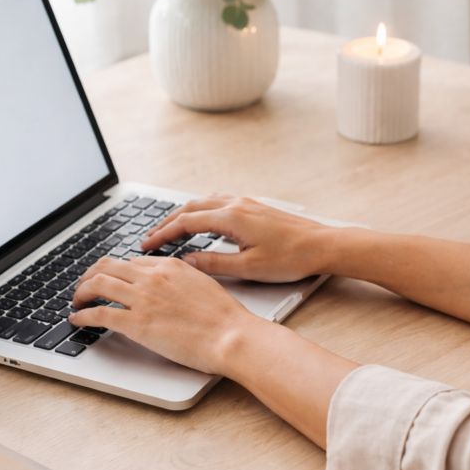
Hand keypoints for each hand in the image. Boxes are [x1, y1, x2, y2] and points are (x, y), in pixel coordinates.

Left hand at [69, 255, 264, 375]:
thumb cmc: (225, 318)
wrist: (231, 336)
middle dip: (90, 276)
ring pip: (97, 284)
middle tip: (85, 288)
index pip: (131, 262)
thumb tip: (174, 286)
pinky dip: (83, 316)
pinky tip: (77, 320)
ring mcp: (143, 299)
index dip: (116, 271)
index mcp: (170, 266)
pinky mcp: (136, 323)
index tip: (110, 280)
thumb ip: (183, 280)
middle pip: (107, 266)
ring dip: (81, 293)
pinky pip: (99, 313)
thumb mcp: (204, 285)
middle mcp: (153, 277)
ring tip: (77, 302)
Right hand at [141, 195, 335, 281]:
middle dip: (167, 222)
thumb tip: (187, 261)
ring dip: (184, 214)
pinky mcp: (255, 206)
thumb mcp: (249, 268)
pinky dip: (202, 209)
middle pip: (191, 208)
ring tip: (170, 228)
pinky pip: (219, 202)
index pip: (186, 223)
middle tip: (149, 237)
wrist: (323, 245)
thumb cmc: (292, 258)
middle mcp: (237, 204)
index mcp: (232, 218)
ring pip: (205, 202)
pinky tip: (202, 219)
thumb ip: (214, 263)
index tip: (146, 245)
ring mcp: (247, 203)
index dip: (162, 234)